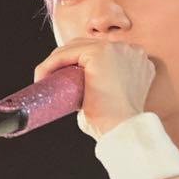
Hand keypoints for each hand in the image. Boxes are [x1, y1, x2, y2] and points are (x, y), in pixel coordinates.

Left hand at [33, 38, 155, 139]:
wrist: (123, 131)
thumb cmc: (117, 125)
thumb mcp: (112, 102)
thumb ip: (102, 90)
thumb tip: (80, 96)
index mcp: (137, 62)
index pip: (102, 56)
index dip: (79, 65)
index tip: (63, 82)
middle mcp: (131, 50)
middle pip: (88, 48)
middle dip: (65, 61)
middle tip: (50, 81)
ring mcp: (117, 48)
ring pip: (76, 48)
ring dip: (56, 63)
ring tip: (43, 81)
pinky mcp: (99, 52)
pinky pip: (67, 53)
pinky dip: (50, 64)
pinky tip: (42, 77)